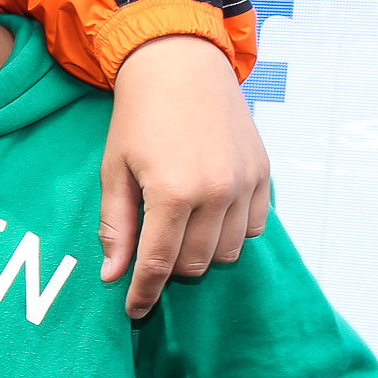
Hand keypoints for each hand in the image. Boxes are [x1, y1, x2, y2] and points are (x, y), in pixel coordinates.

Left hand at [102, 35, 270, 316]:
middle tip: (151, 253)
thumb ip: (115, 226)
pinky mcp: (264, 174)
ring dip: (202, 253)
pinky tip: (208, 216)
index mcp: (172, 193)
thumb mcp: (114, 171)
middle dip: (171, 270)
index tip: (134, 311)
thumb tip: (113, 275)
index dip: (144, 294)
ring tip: (179, 231)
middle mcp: (216, 193)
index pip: (158, 265)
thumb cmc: (138, 118)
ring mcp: (246, 184)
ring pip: (228, 252)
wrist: (181, 65)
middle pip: (196, 264)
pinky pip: (254, 228)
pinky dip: (231, 233)